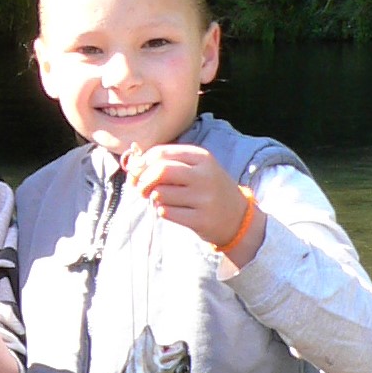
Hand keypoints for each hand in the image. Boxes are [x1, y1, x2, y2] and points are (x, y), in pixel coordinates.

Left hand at [125, 145, 263, 261]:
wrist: (238, 217)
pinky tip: (172, 211)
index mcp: (201, 157)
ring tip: (163, 200)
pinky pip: (166, 213)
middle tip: (141, 190)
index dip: (141, 164)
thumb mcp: (195, 169)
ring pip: (160, 194)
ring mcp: (204, 198)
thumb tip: (133, 166)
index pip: (161, 153)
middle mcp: (204, 175)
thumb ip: (168, 163)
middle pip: (160, 171)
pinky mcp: (200, 219)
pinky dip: (162, 211)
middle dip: (143, 181)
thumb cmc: (208, 190)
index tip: (135, 173)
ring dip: (154, 198)